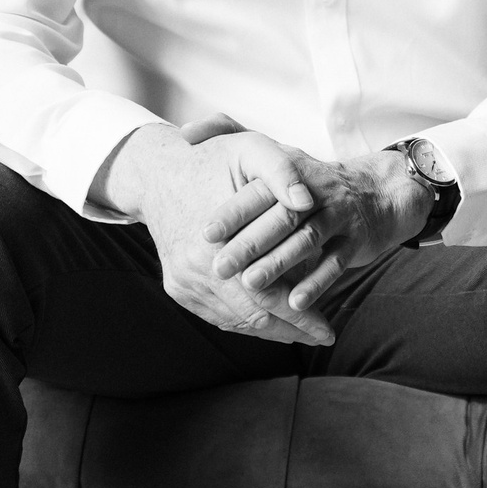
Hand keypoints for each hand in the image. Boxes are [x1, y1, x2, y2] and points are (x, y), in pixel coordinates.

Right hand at [98, 124, 335, 345]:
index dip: (302, 315)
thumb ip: (282, 172)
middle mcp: (195, 273)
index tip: (329, 329)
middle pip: (252, 316)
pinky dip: (245, 321)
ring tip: (303, 332)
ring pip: (234, 321)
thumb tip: (308, 203)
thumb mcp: (250, 150)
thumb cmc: (212, 159)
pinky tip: (270, 322)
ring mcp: (183, 283)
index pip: (268, 296)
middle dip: (291, 330)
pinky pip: (216, 315)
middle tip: (322, 336)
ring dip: (270, 329)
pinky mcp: (177, 287)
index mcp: (216, 247)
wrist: (157, 172)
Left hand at [205, 145, 433, 314]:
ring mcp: (340, 213)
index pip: (261, 189)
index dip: (233, 211)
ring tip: (251, 285)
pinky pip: (337, 261)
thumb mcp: (273, 152)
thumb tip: (185, 130)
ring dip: (279, 264)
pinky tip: (295, 302)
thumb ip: (227, 132)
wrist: (374, 194)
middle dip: (250, 243)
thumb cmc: (306, 180)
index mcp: (289, 168)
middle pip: (282, 216)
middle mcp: (315, 189)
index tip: (206, 234)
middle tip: (220, 267)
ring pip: (308, 239)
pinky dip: (317, 282)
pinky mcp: (358, 239)